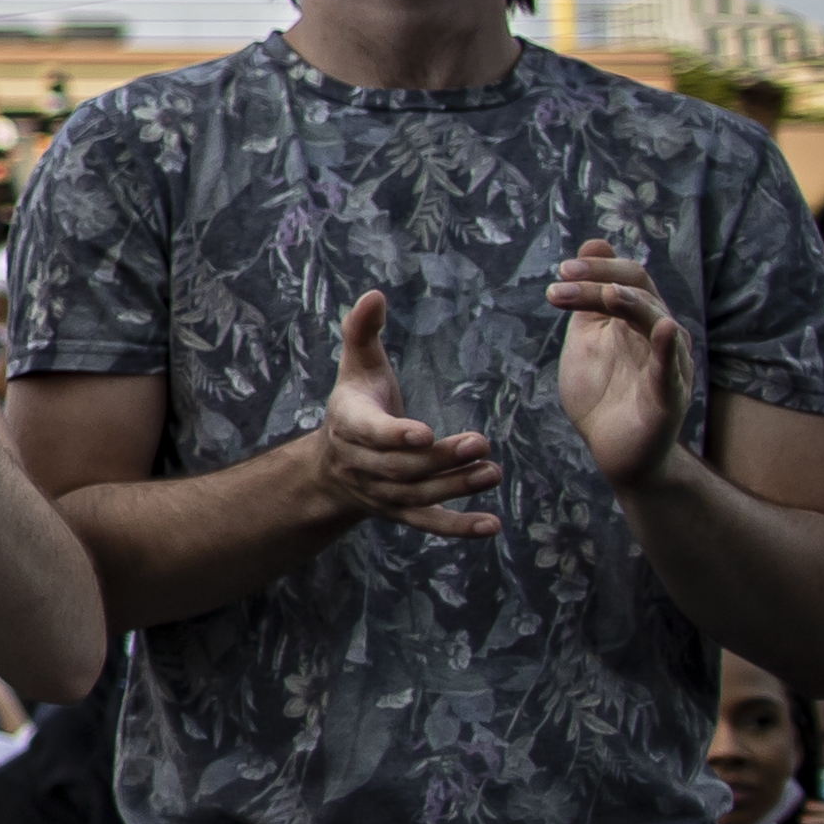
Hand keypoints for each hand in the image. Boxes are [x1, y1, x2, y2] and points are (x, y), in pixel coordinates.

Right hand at [315, 291, 502, 539]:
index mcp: (349, 423)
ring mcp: (380, 492)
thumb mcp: (356, 366)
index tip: (424, 433)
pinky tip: (492, 527)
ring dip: (455, 487)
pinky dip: (458, 529)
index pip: (370, 433)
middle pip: (401, 467)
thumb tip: (374, 294)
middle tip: (481, 444)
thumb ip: (363, 331)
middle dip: (441, 459)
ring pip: (417, 495)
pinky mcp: (399, 512)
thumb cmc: (356, 404)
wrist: (331, 466)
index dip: (394, 435)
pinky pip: (427, 524)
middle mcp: (361, 463)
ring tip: (492, 472)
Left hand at [548, 241, 692, 498]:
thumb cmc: (602, 392)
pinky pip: (672, 369)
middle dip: (601, 281)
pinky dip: (669, 348)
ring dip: (631, 305)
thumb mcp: (588, 337)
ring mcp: (668, 364)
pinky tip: (666, 329)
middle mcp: (660, 336)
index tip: (559, 272)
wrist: (613, 450)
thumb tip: (593, 242)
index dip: (596, 270)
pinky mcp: (669, 397)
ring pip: (659, 322)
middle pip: (640, 292)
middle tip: (562, 278)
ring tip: (606, 294)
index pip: (626, 279)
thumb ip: (588, 297)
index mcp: (638, 320)